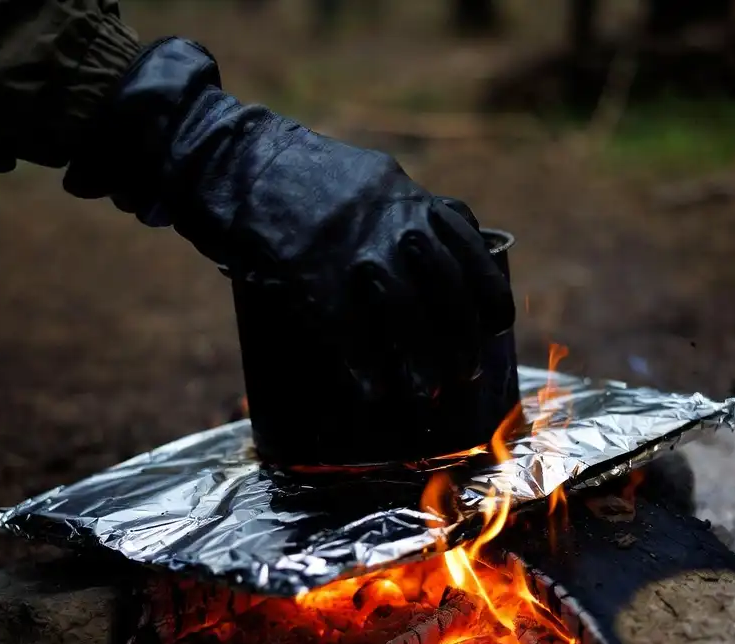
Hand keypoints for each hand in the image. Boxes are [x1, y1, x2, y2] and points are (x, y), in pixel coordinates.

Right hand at [65, 38, 514, 396]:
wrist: (238, 160)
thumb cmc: (303, 175)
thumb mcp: (373, 177)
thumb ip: (410, 209)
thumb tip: (446, 246)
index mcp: (412, 200)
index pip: (473, 254)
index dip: (489, 297)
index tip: (497, 325)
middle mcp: (395, 226)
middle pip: (448, 295)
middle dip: (462, 341)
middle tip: (465, 372)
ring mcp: (356, 253)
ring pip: (407, 320)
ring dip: (422, 362)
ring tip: (428, 391)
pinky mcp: (314, 277)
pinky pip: (351, 335)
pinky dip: (366, 370)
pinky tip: (373, 393)